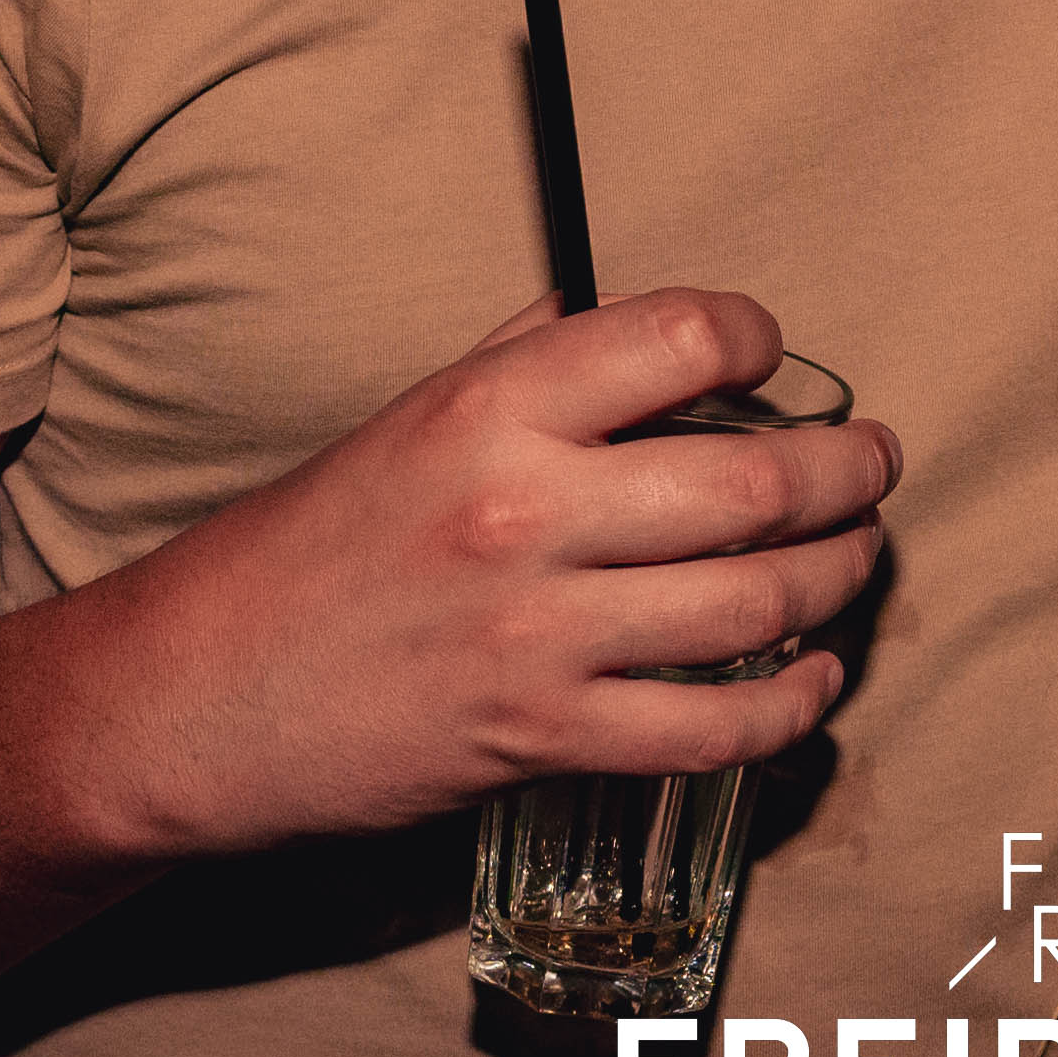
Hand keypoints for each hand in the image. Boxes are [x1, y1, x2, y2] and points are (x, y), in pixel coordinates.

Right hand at [100, 289, 899, 856]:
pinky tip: (811, 681)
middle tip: (871, 465)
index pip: (679, 338)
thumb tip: (611, 317)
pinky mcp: (541, 739)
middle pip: (758, 483)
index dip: (755, 340)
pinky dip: (787, 707)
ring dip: (839, 578)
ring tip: (858, 557)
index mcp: (488, 408)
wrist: (186, 700)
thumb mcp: (399, 422)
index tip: (772, 361)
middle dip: (848, 471)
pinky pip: (712, 729)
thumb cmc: (296, 553)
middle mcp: (525, 512)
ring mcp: (540, 635)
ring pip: (756, 603)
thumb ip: (515, 363)